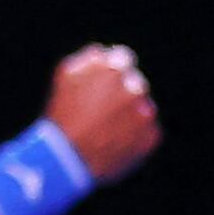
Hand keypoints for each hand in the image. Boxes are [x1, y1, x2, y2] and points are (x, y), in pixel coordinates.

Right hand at [44, 43, 160, 184]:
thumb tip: (105, 53)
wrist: (68, 160)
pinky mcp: (151, 136)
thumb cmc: (62, 115)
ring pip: (142, 108)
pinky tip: (114, 143)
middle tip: (102, 112)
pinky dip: (134, 136)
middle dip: (122, 94)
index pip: (124, 58)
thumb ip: (90, 57)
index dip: (113, 71)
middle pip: (135, 84)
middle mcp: (135, 88)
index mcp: (115, 69)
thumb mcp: (66, 74)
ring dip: (129, 115)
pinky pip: (147, 131)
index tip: (104, 83)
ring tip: (105, 131)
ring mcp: (145, 113)